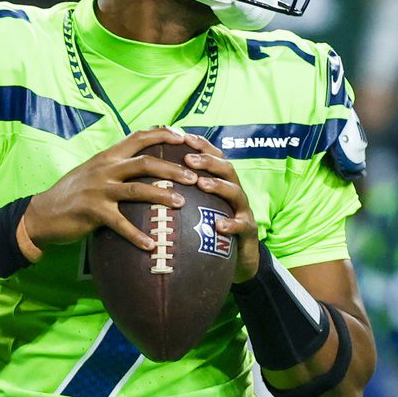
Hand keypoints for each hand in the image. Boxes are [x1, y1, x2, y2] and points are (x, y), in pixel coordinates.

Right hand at [20, 128, 191, 256]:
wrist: (42, 213)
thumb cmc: (73, 194)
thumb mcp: (94, 171)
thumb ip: (117, 165)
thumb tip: (146, 162)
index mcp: (107, 156)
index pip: (138, 137)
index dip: (162, 134)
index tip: (185, 136)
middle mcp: (104, 169)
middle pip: (144, 163)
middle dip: (173, 168)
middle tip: (195, 176)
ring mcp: (98, 190)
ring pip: (136, 190)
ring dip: (161, 196)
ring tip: (182, 203)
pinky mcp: (92, 212)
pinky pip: (120, 224)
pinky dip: (136, 235)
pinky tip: (152, 246)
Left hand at [155, 128, 259, 281]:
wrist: (240, 259)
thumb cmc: (211, 231)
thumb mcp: (198, 209)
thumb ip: (182, 194)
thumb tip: (148, 181)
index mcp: (221, 183)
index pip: (214, 157)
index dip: (201, 145)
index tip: (183, 137)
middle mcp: (234, 192)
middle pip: (226, 168)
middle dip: (208, 161)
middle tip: (188, 158)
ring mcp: (243, 210)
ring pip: (236, 192)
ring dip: (219, 185)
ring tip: (202, 184)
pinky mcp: (249, 230)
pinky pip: (242, 225)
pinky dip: (231, 224)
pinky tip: (219, 226)